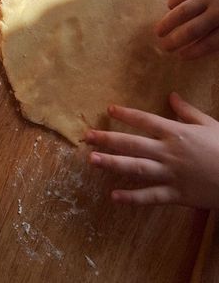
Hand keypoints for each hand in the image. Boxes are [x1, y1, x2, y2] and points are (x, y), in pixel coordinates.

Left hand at [85, 93, 218, 207]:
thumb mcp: (209, 124)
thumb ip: (187, 111)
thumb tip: (172, 95)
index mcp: (176, 132)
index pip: (145, 120)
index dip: (126, 114)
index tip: (109, 109)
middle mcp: (169, 151)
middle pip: (133, 143)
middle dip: (108, 139)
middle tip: (87, 136)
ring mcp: (171, 174)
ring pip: (136, 168)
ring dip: (112, 164)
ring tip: (92, 160)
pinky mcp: (177, 194)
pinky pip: (151, 196)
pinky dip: (133, 198)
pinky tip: (114, 197)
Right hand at [156, 0, 218, 58]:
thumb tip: (213, 43)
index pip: (210, 43)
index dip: (195, 51)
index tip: (182, 56)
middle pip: (193, 30)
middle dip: (176, 40)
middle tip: (163, 47)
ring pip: (185, 10)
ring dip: (169, 22)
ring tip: (159, 31)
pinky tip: (169, 5)